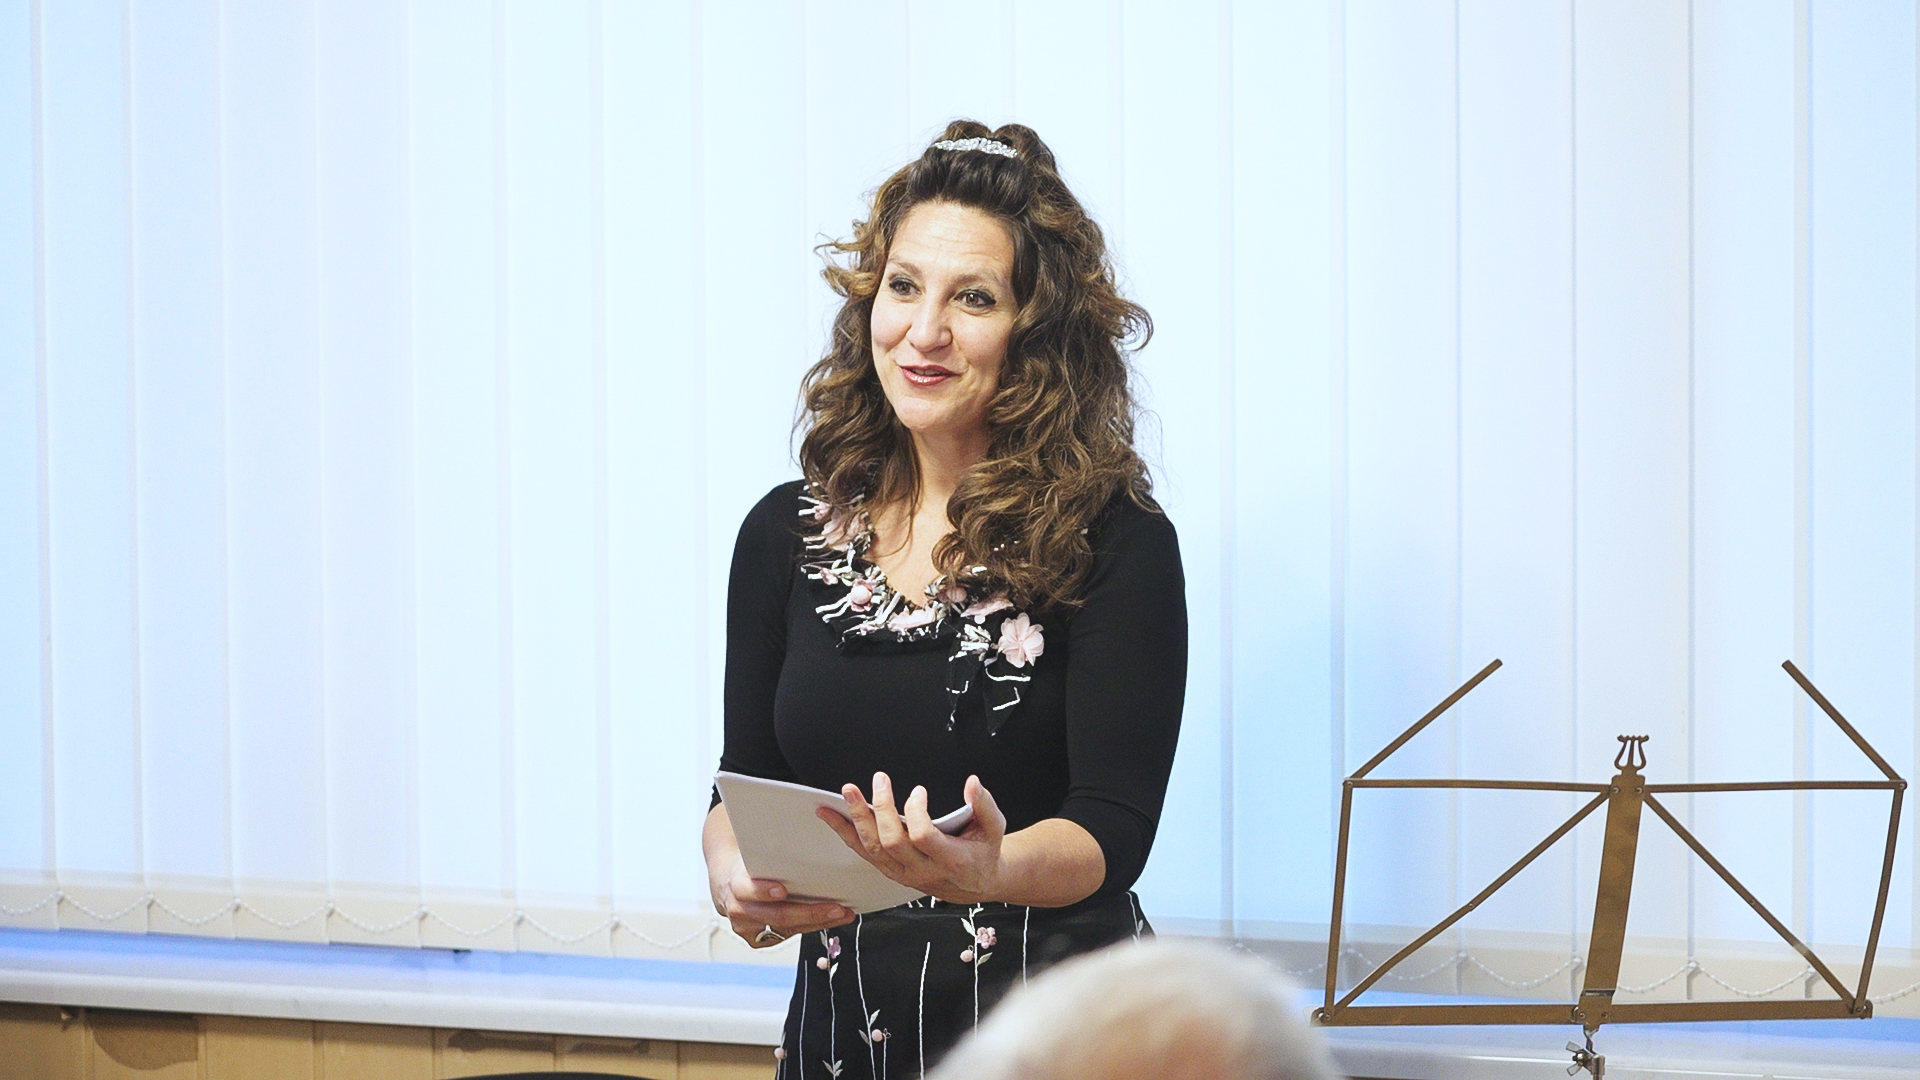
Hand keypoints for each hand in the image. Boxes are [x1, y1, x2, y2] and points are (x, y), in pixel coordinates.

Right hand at [712, 858, 854, 947]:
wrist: (726, 882)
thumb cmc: (747, 865)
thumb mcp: (751, 854)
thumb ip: (769, 853)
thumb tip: (800, 831)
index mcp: (735, 884)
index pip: (746, 889)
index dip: (764, 891)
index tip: (783, 890)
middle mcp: (739, 910)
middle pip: (777, 915)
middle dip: (810, 912)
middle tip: (837, 907)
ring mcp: (748, 928)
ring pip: (787, 928)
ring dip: (818, 921)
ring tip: (843, 913)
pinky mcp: (757, 939)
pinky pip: (788, 935)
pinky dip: (811, 926)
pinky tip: (830, 919)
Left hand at [818, 772, 1007, 904]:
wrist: (975, 882)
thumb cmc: (983, 852)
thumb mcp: (994, 828)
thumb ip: (984, 804)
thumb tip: (972, 783)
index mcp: (950, 859)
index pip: (922, 836)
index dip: (916, 811)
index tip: (918, 791)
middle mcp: (923, 870)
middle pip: (891, 842)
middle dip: (880, 809)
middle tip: (878, 780)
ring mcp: (904, 873)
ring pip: (872, 850)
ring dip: (855, 820)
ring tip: (845, 794)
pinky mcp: (892, 871)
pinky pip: (865, 854)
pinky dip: (846, 834)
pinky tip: (833, 817)